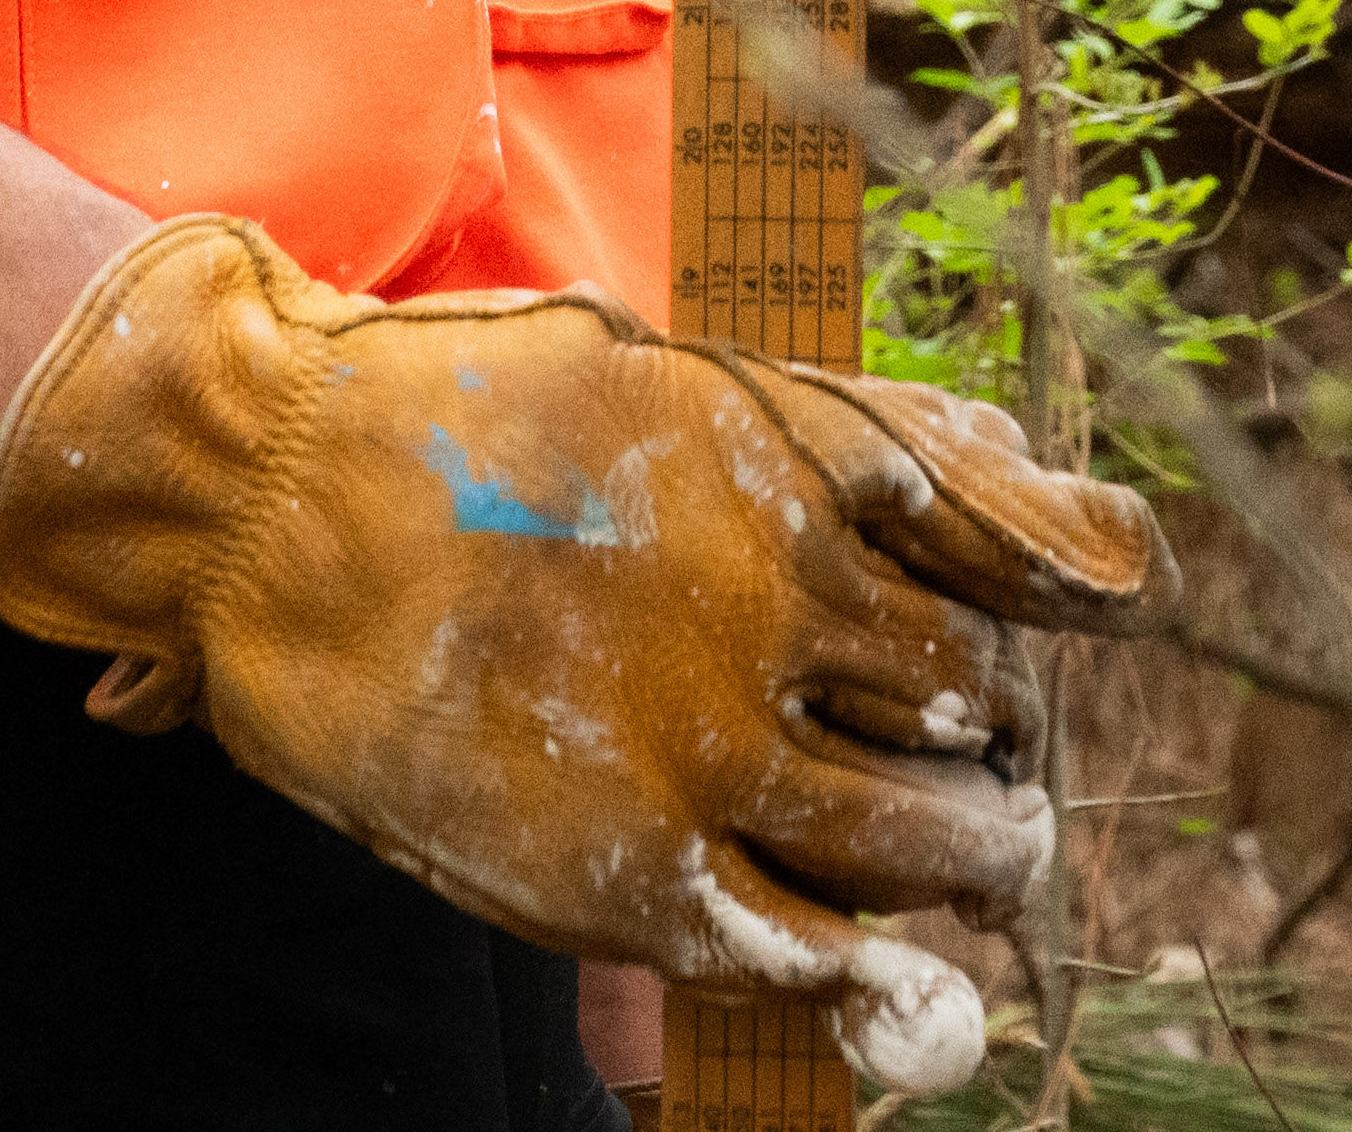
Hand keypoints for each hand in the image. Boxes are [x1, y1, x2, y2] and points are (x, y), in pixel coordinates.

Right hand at [0, 216, 1156, 1100]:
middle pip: (981, 702)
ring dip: (979, 860)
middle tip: (1002, 761)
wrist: (273, 494)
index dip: (1071, 591)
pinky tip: (900, 978)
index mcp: (796, 461)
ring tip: (982, 862)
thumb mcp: (683, 374)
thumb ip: (863, 431)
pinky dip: (874, 977)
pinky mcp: (628, 868)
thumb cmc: (477, 417)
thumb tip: (1040, 490)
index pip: (1019, 545)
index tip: (1078, 613)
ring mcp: (702, 743)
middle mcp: (774, 600)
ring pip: (923, 839)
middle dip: (1010, 740)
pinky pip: (804, 949)